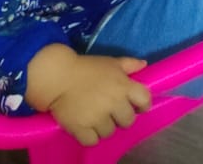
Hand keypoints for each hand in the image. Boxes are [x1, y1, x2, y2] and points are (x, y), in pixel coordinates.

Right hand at [32, 48, 151, 146]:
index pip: (145, 100)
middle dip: (121, 117)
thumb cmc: (86, 67)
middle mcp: (114, 103)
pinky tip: (86, 127)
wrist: (57, 76)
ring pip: (110, 132)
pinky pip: (92, 141)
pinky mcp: (82, 128)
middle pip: (128, 121)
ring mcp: (98, 118)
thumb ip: (129, 64)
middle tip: (112, 112)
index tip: (136, 105)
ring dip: (104, 127)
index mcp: (123, 86)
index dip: (142, 104)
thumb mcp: (110, 62)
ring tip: (95, 118)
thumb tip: (144, 65)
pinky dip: (90, 136)